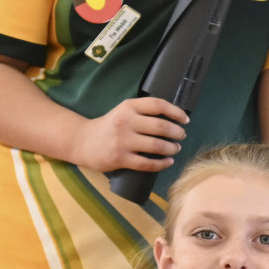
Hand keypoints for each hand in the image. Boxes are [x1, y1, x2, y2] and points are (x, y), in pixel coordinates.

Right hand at [70, 96, 187, 173]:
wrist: (82, 141)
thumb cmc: (109, 126)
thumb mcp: (123, 112)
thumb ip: (143, 112)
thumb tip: (174, 118)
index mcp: (128, 107)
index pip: (158, 105)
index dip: (176, 111)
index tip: (185, 119)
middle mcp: (126, 122)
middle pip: (161, 126)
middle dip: (177, 132)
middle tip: (182, 136)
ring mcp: (122, 141)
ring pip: (157, 146)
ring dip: (172, 148)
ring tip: (175, 148)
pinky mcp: (120, 158)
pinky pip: (147, 164)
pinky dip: (162, 164)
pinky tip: (168, 162)